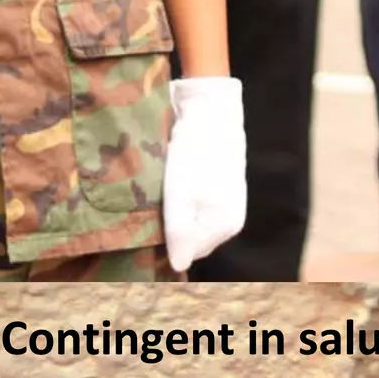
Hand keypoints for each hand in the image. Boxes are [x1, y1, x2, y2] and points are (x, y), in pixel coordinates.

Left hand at [161, 76, 245, 271]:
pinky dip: (183, 198)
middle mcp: (230, 218)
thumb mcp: (181, 198)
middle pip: (193, 237)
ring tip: (160, 195)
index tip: (148, 230)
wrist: (209, 110)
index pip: (190, 252)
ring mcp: (226, 199)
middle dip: (173, 229)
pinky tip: (171, 183)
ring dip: (177, 213)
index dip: (168, 244)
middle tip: (152, 211)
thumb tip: (178, 267)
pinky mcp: (219, 182)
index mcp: (225, 226)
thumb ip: (181, 235)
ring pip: (194, 219)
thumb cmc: (195, 156)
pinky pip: (197, 203)